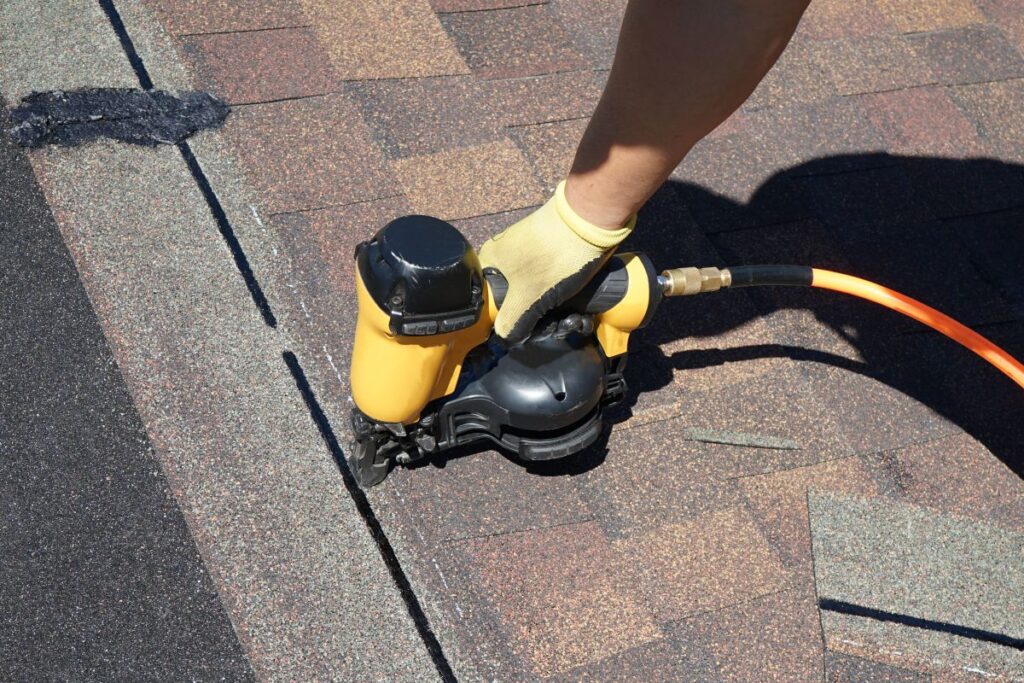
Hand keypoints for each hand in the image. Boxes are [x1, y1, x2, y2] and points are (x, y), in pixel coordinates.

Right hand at [478, 181, 633, 344]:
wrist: (592, 220)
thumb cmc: (553, 258)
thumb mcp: (528, 298)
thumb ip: (510, 322)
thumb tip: (504, 337)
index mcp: (489, 261)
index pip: (489, 301)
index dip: (506, 320)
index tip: (525, 332)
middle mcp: (505, 253)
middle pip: (514, 297)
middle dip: (535, 318)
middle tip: (554, 325)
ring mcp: (528, 250)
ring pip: (534, 291)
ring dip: (551, 309)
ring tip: (569, 317)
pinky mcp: (549, 249)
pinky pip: (548, 279)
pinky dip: (560, 294)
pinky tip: (573, 303)